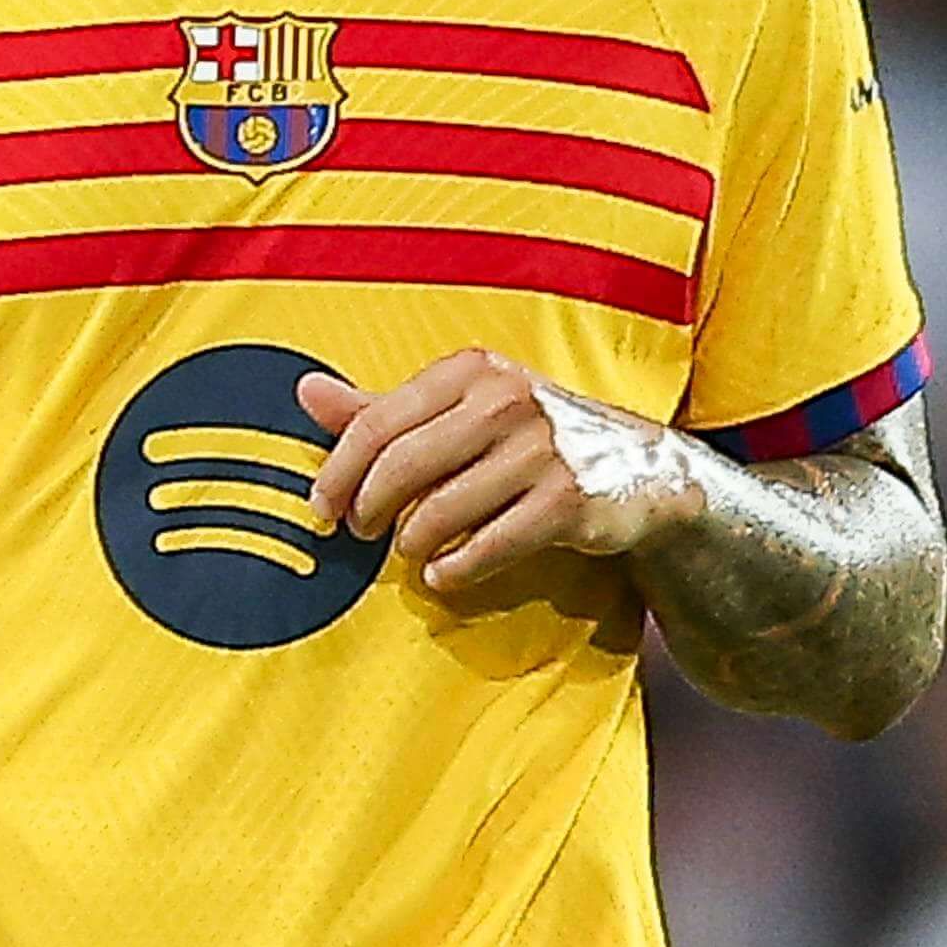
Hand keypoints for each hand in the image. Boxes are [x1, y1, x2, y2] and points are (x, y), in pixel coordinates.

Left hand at [297, 350, 714, 597]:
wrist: (642, 471)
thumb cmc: (531, 438)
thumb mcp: (460, 410)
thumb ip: (383, 408)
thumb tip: (305, 393)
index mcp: (471, 370)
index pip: (377, 421)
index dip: (337, 471)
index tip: (321, 508)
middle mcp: (505, 399)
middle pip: (400, 466)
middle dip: (367, 510)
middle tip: (359, 533)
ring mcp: (540, 449)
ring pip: (439, 512)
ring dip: (412, 545)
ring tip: (412, 552)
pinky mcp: (567, 499)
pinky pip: (484, 547)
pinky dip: (454, 571)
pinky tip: (445, 576)